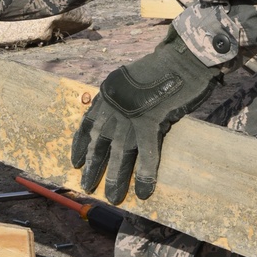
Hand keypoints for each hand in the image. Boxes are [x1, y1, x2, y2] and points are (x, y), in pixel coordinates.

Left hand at [70, 28, 218, 203]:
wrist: (180, 59)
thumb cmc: (163, 66)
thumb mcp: (131, 79)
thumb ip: (125, 99)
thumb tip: (127, 118)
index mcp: (108, 94)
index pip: (87, 124)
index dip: (80, 145)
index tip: (76, 161)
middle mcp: (114, 107)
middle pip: (100, 142)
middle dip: (93, 166)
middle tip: (87, 186)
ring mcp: (131, 116)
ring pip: (119, 153)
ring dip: (116, 177)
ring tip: (112, 196)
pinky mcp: (151, 122)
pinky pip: (147, 154)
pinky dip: (146, 174)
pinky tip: (145, 191)